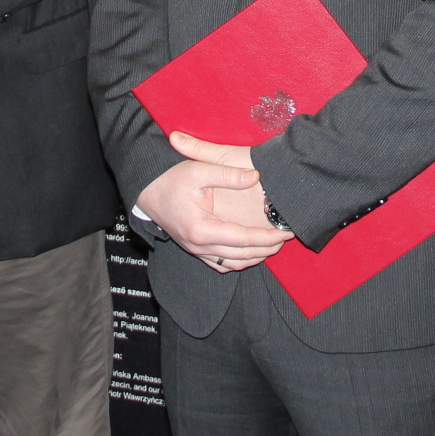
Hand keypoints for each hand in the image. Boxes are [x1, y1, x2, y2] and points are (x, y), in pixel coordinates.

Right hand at [138, 130, 290, 270]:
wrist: (147, 192)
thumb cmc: (171, 180)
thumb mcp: (199, 170)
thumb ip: (228, 174)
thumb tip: (255, 177)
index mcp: (202, 229)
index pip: (243, 239)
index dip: (267, 237)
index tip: (285, 231)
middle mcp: (199, 246)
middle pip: (242, 256)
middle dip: (267, 248)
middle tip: (286, 237)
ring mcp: (196, 252)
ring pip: (234, 264)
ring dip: (256, 257)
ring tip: (274, 244)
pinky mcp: (195, 251)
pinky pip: (222, 265)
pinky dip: (240, 261)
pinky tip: (253, 251)